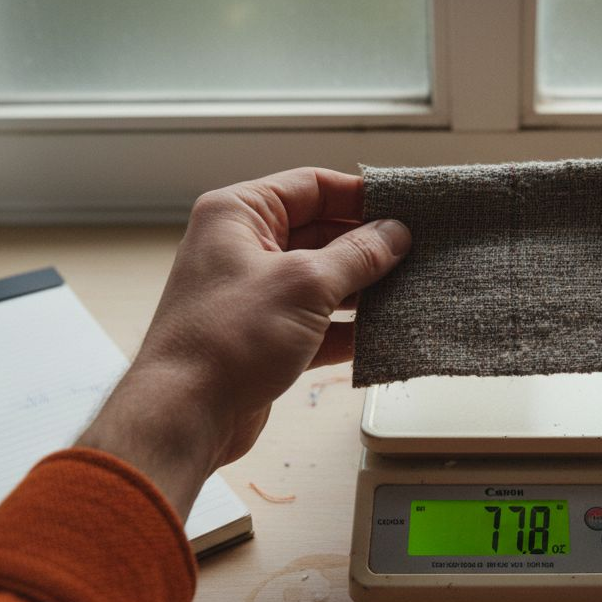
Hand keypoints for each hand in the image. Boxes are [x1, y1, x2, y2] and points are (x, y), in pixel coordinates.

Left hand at [78, 168, 410, 517]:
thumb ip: (358, 255)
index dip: (360, 195)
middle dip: (367, 245)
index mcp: (239, 214)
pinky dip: (347, 327)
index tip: (405, 208)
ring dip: (362, 288)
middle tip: (416, 252)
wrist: (185, 414)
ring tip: (408, 291)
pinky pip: (316, 320)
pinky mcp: (264, 335)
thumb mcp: (305, 284)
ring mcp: (253, 294)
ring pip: (321, 279)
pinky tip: (381, 333)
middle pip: (320, 232)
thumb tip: (394, 234)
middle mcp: (242, 247)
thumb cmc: (226, 340)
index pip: (311, 186)